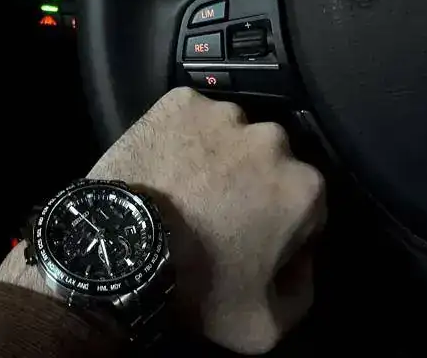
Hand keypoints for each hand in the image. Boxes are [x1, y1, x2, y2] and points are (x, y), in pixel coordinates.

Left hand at [90, 88, 325, 353]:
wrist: (118, 248)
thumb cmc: (196, 287)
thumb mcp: (264, 325)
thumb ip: (302, 294)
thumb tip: (303, 265)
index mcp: (304, 187)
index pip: (308, 208)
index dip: (284, 231)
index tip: (255, 245)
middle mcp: (273, 139)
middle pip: (271, 166)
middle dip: (253, 188)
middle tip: (218, 217)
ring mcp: (224, 114)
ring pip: (232, 137)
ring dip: (220, 158)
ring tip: (188, 189)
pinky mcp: (181, 102)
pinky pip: (191, 118)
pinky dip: (183, 136)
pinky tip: (167, 165)